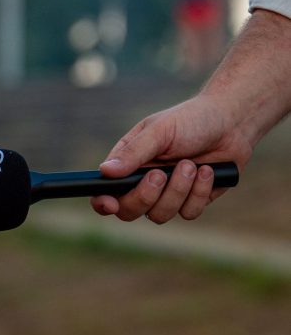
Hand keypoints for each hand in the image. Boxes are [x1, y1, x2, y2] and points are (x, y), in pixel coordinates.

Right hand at [91, 93, 253, 222]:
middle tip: (160, 174)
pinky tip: (208, 171)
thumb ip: (133, 153)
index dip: (103, 203)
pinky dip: (199, 192)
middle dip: (146, 196)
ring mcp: (168, 195)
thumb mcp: (159, 131)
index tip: (111, 204)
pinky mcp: (192, 201)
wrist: (231, 122)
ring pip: (160, 214)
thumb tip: (105, 171)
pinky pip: (188, 213)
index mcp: (128, 163)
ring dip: (178, 190)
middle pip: (130, 211)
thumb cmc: (191, 120)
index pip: (105, 191)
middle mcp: (144, 182)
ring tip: (191, 164)